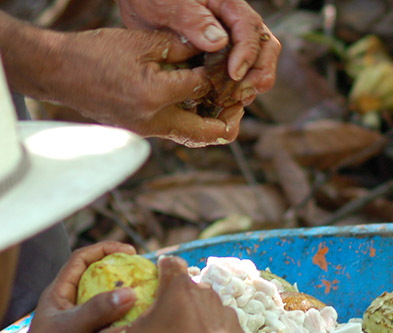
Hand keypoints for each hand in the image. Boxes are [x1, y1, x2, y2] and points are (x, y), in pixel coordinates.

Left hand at [13, 242, 138, 332]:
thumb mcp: (70, 328)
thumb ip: (98, 310)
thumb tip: (130, 293)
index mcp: (62, 295)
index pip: (81, 261)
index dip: (104, 250)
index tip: (130, 252)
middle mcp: (76, 309)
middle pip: (104, 286)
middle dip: (127, 281)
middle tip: (150, 280)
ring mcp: (87, 330)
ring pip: (115, 315)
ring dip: (135, 313)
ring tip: (156, 309)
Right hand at [45, 27, 243, 145]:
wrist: (58, 71)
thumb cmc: (96, 52)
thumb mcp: (142, 42)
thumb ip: (181, 47)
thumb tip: (213, 51)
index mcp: (156, 95)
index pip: (204, 88)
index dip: (217, 74)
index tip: (224, 65)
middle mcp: (154, 120)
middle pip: (210, 133)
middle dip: (230, 120)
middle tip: (239, 104)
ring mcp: (147, 131)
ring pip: (194, 136)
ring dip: (212, 123)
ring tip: (223, 105)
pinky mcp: (142, 132)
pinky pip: (176, 131)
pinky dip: (190, 120)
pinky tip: (196, 103)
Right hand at [88, 255, 247, 332]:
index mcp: (179, 287)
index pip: (170, 264)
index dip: (161, 268)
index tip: (154, 277)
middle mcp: (206, 293)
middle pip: (189, 289)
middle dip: (177, 300)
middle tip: (163, 320)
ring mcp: (225, 312)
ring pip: (208, 310)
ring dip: (196, 320)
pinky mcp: (238, 332)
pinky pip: (222, 330)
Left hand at [117, 0, 279, 106]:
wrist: (141, 8)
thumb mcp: (166, 4)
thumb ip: (192, 19)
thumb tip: (220, 42)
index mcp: (228, 6)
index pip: (251, 30)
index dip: (247, 54)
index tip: (233, 73)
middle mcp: (237, 26)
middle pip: (265, 50)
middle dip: (258, 75)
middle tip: (240, 94)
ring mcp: (234, 45)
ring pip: (257, 67)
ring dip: (249, 87)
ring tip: (232, 102)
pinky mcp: (224, 62)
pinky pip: (240, 79)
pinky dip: (235, 94)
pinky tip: (222, 104)